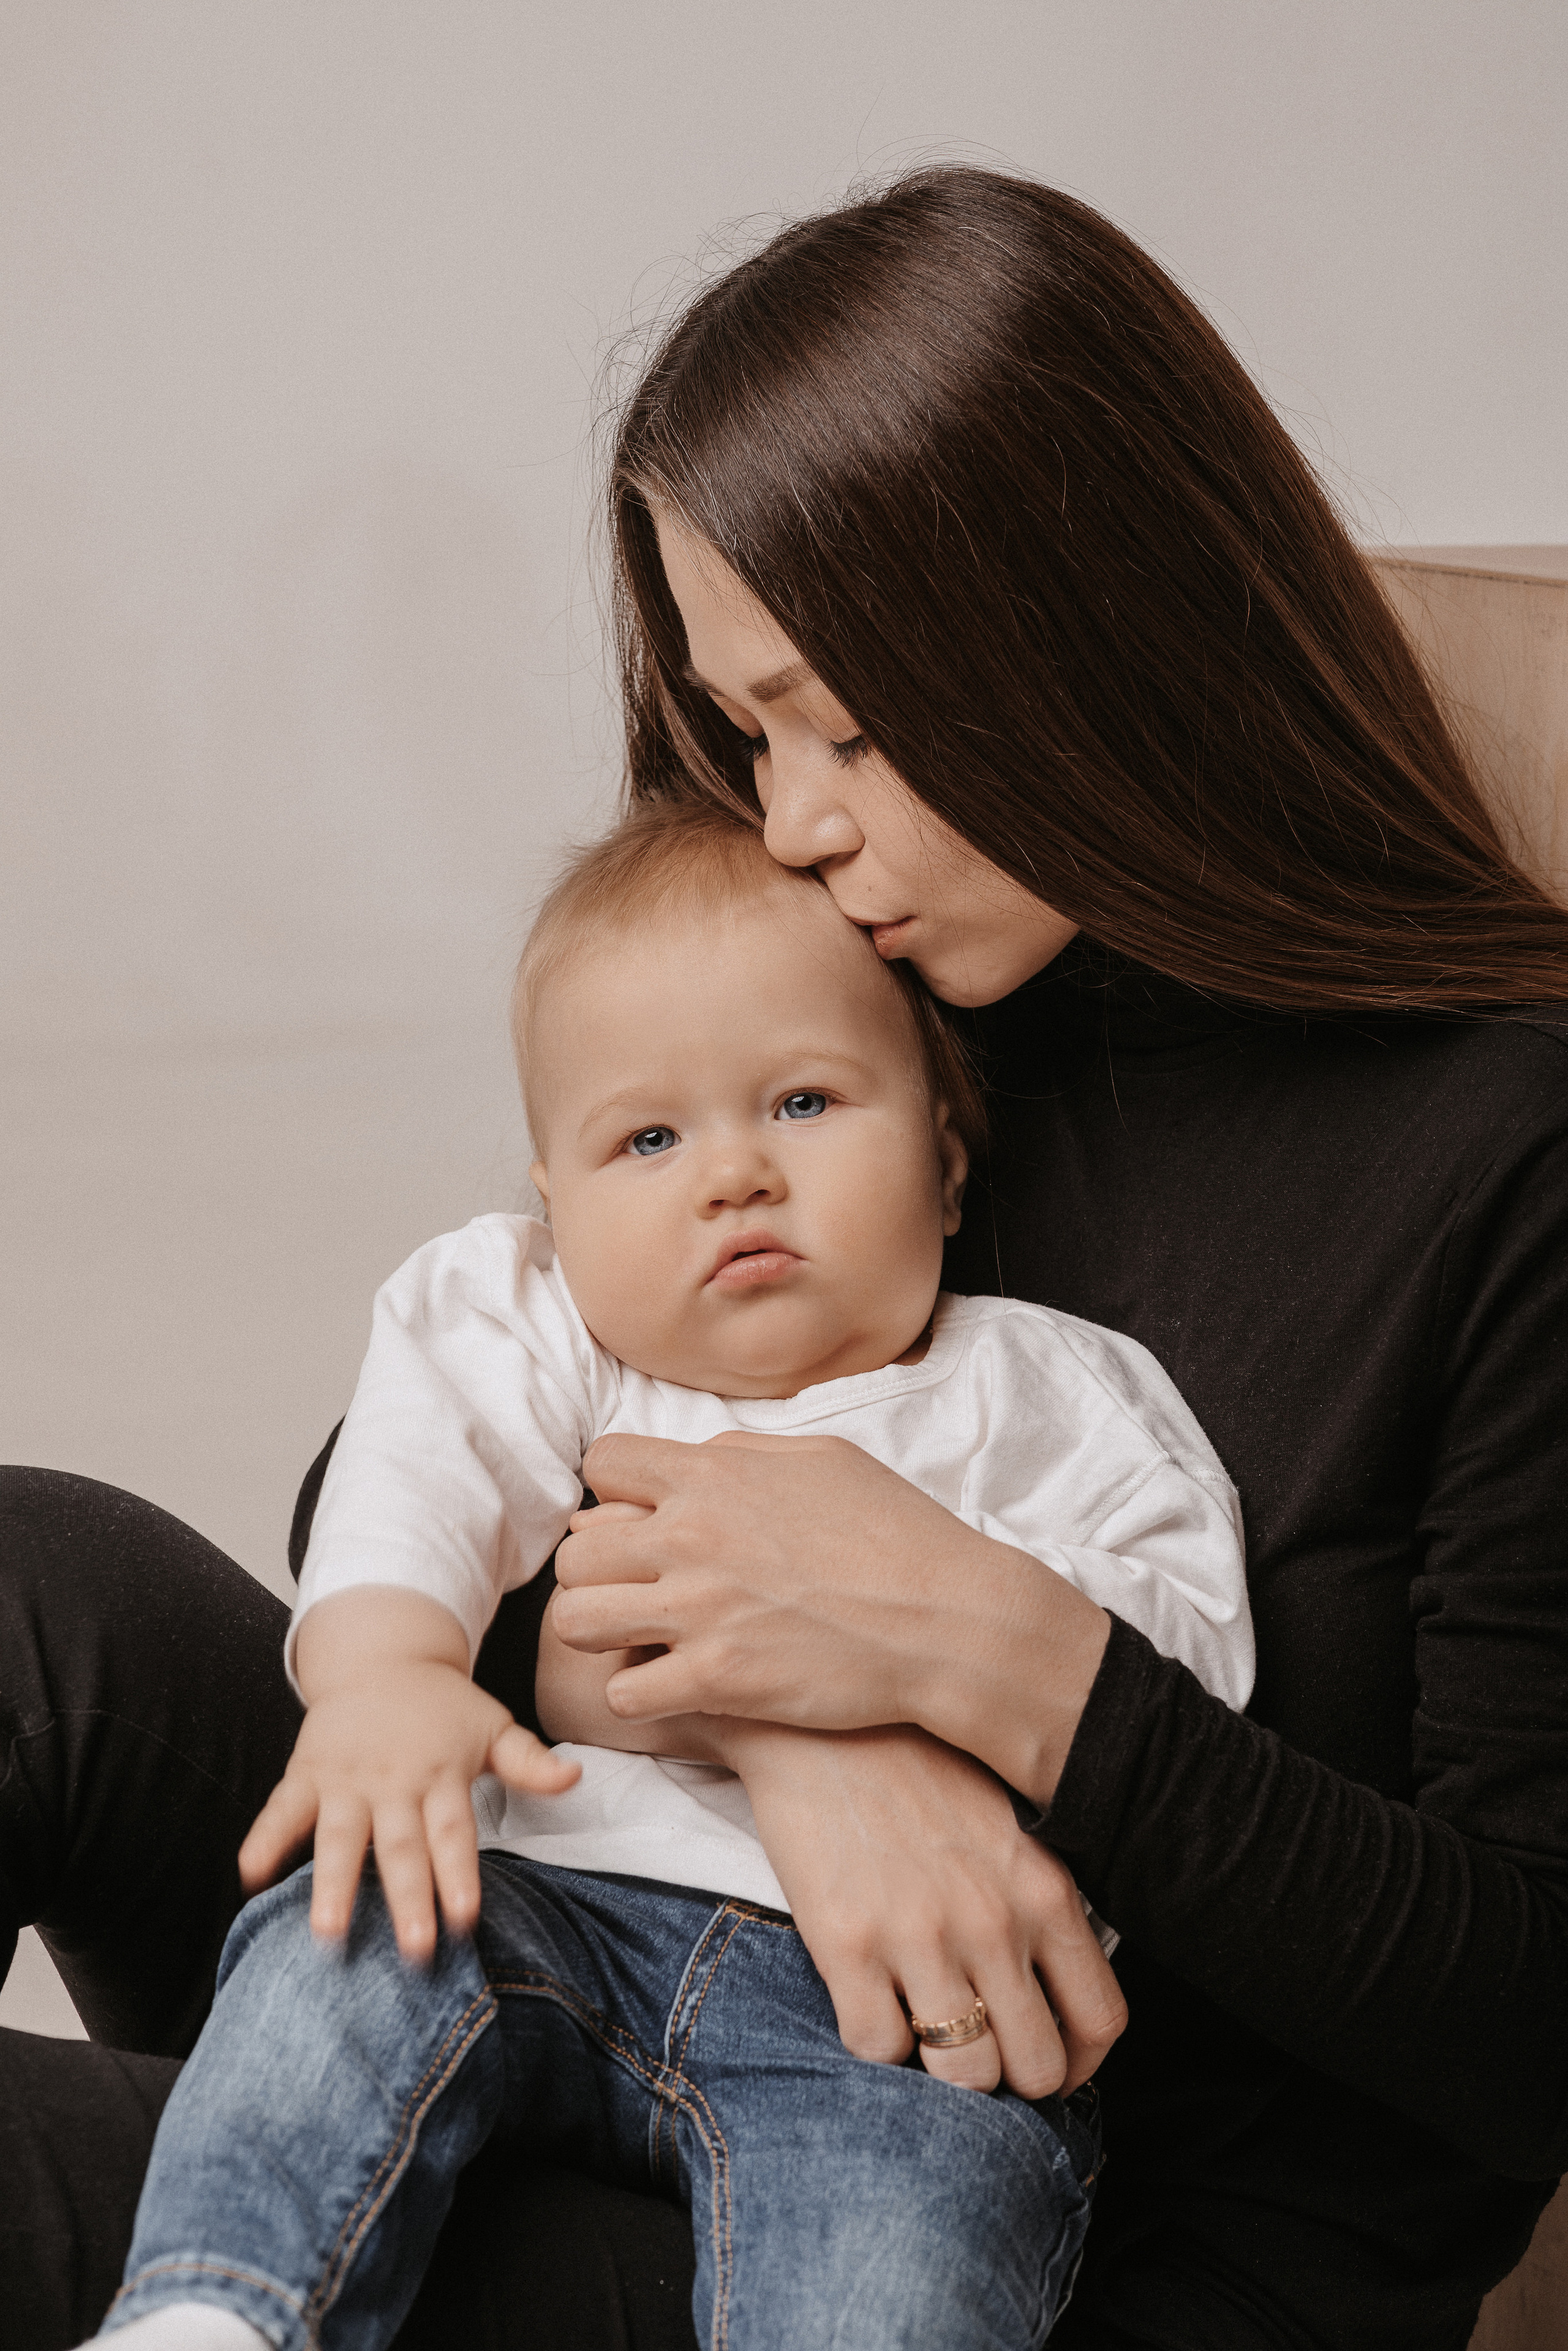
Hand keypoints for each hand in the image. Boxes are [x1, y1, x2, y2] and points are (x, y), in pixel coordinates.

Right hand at [240, 1588, 578, 1960]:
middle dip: (406, 1898)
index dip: (458, 1873)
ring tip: (328, 1933)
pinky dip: (264, 1840)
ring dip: (333, 1883)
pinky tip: (250, 1878)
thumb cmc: (443, 1709)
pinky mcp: (306, 1774)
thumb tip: (575, 1779)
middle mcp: (393, 1781)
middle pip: (401, 1846)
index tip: (465, 1919)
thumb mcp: (492, 1726)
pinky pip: (282, 1809)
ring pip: (339, 1836)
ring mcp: (345, 1779)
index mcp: (441, 1774)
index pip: (453, 1831)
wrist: (382, 1657)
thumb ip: (529, 1761)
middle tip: (413, 1951)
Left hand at [551, 1431, 1107, 1805]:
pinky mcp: (715, 1680)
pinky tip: (675, 1686)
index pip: (603, 1463)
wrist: (949, 1620)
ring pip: (576, 1622)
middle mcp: (692, 1537)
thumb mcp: (823, 1459)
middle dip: (597, 1572)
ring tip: (639, 1642)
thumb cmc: (898, 1536)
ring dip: (600, 1635)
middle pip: (575, 1551)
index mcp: (715, 1475)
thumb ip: (743, 1454)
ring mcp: (699, 1611)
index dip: (614, 1494)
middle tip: (635, 1593)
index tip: (642, 1520)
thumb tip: (693, 1459)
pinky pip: (622, 1694)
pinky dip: (640, 1696)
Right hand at [724, 1720, 1125, 2097]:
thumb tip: (1053, 1996)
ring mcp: (920, 1937)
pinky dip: (877, 2043)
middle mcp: (994, 1922)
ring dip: (944, 2071)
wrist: (819, 1721)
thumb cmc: (916, 1772)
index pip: (1101, 2021)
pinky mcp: (847, 1944)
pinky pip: (879, 2050)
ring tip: (922, 2028)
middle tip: (976, 2047)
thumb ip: (1037, 1905)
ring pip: (964, 2076)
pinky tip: (870, 2001)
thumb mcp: (1007, 1827)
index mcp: (1044, 1891)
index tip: (1048, 2060)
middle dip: (1010, 2074)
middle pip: (1037, 2067)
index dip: (1080, 2064)